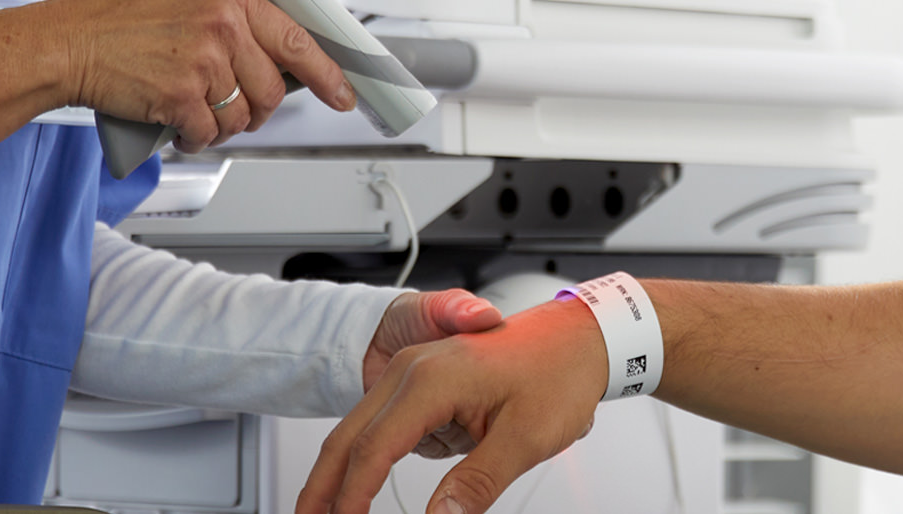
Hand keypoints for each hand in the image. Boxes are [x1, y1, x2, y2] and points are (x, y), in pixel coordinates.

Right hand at [38, 0, 354, 151]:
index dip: (329, 74)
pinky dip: (195, 138)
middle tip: (239, 111)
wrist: (70, 43)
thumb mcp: (188, 3)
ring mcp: (204, 60)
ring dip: (223, 125)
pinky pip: (209, 133)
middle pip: (271, 90)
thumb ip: (234, 25)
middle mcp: (223, 22)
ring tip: (197, 112)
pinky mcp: (182, 94)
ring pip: (242, 116)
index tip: (344, 93)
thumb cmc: (120, 22)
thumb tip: (274, 60)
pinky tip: (178, 124)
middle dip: (259, 110)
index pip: (299, 41)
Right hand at [304, 300, 609, 513]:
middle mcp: (411, 370)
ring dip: (338, 472)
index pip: (373, 449)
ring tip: (326, 512)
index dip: (353, 497)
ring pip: (356, 428)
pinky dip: (363, 454)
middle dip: (322, 487)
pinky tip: (362, 485)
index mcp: (430, 380)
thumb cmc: (559, 372)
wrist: (580, 337)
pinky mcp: (421, 380)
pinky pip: (378, 421)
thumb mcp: (527, 437)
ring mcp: (412, 372)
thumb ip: (478, 482)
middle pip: (347, 437)